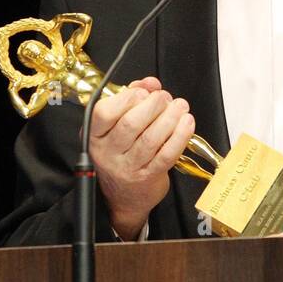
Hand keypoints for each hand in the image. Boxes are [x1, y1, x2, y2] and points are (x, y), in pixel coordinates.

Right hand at [89, 76, 194, 240]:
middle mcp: (108, 152)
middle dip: (154, 104)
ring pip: (150, 138)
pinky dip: (180, 136)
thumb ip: (130, 99)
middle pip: (131, 123)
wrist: (122, 198)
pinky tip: (187, 124)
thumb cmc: (120, 156)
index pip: (104, 112)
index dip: (127, 97)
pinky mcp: (148, 177)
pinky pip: (166, 154)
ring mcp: (128, 167)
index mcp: (95, 136)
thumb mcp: (115, 127)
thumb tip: (150, 83)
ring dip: (170, 117)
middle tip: (166, 98)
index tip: (144, 92)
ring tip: (180, 107)